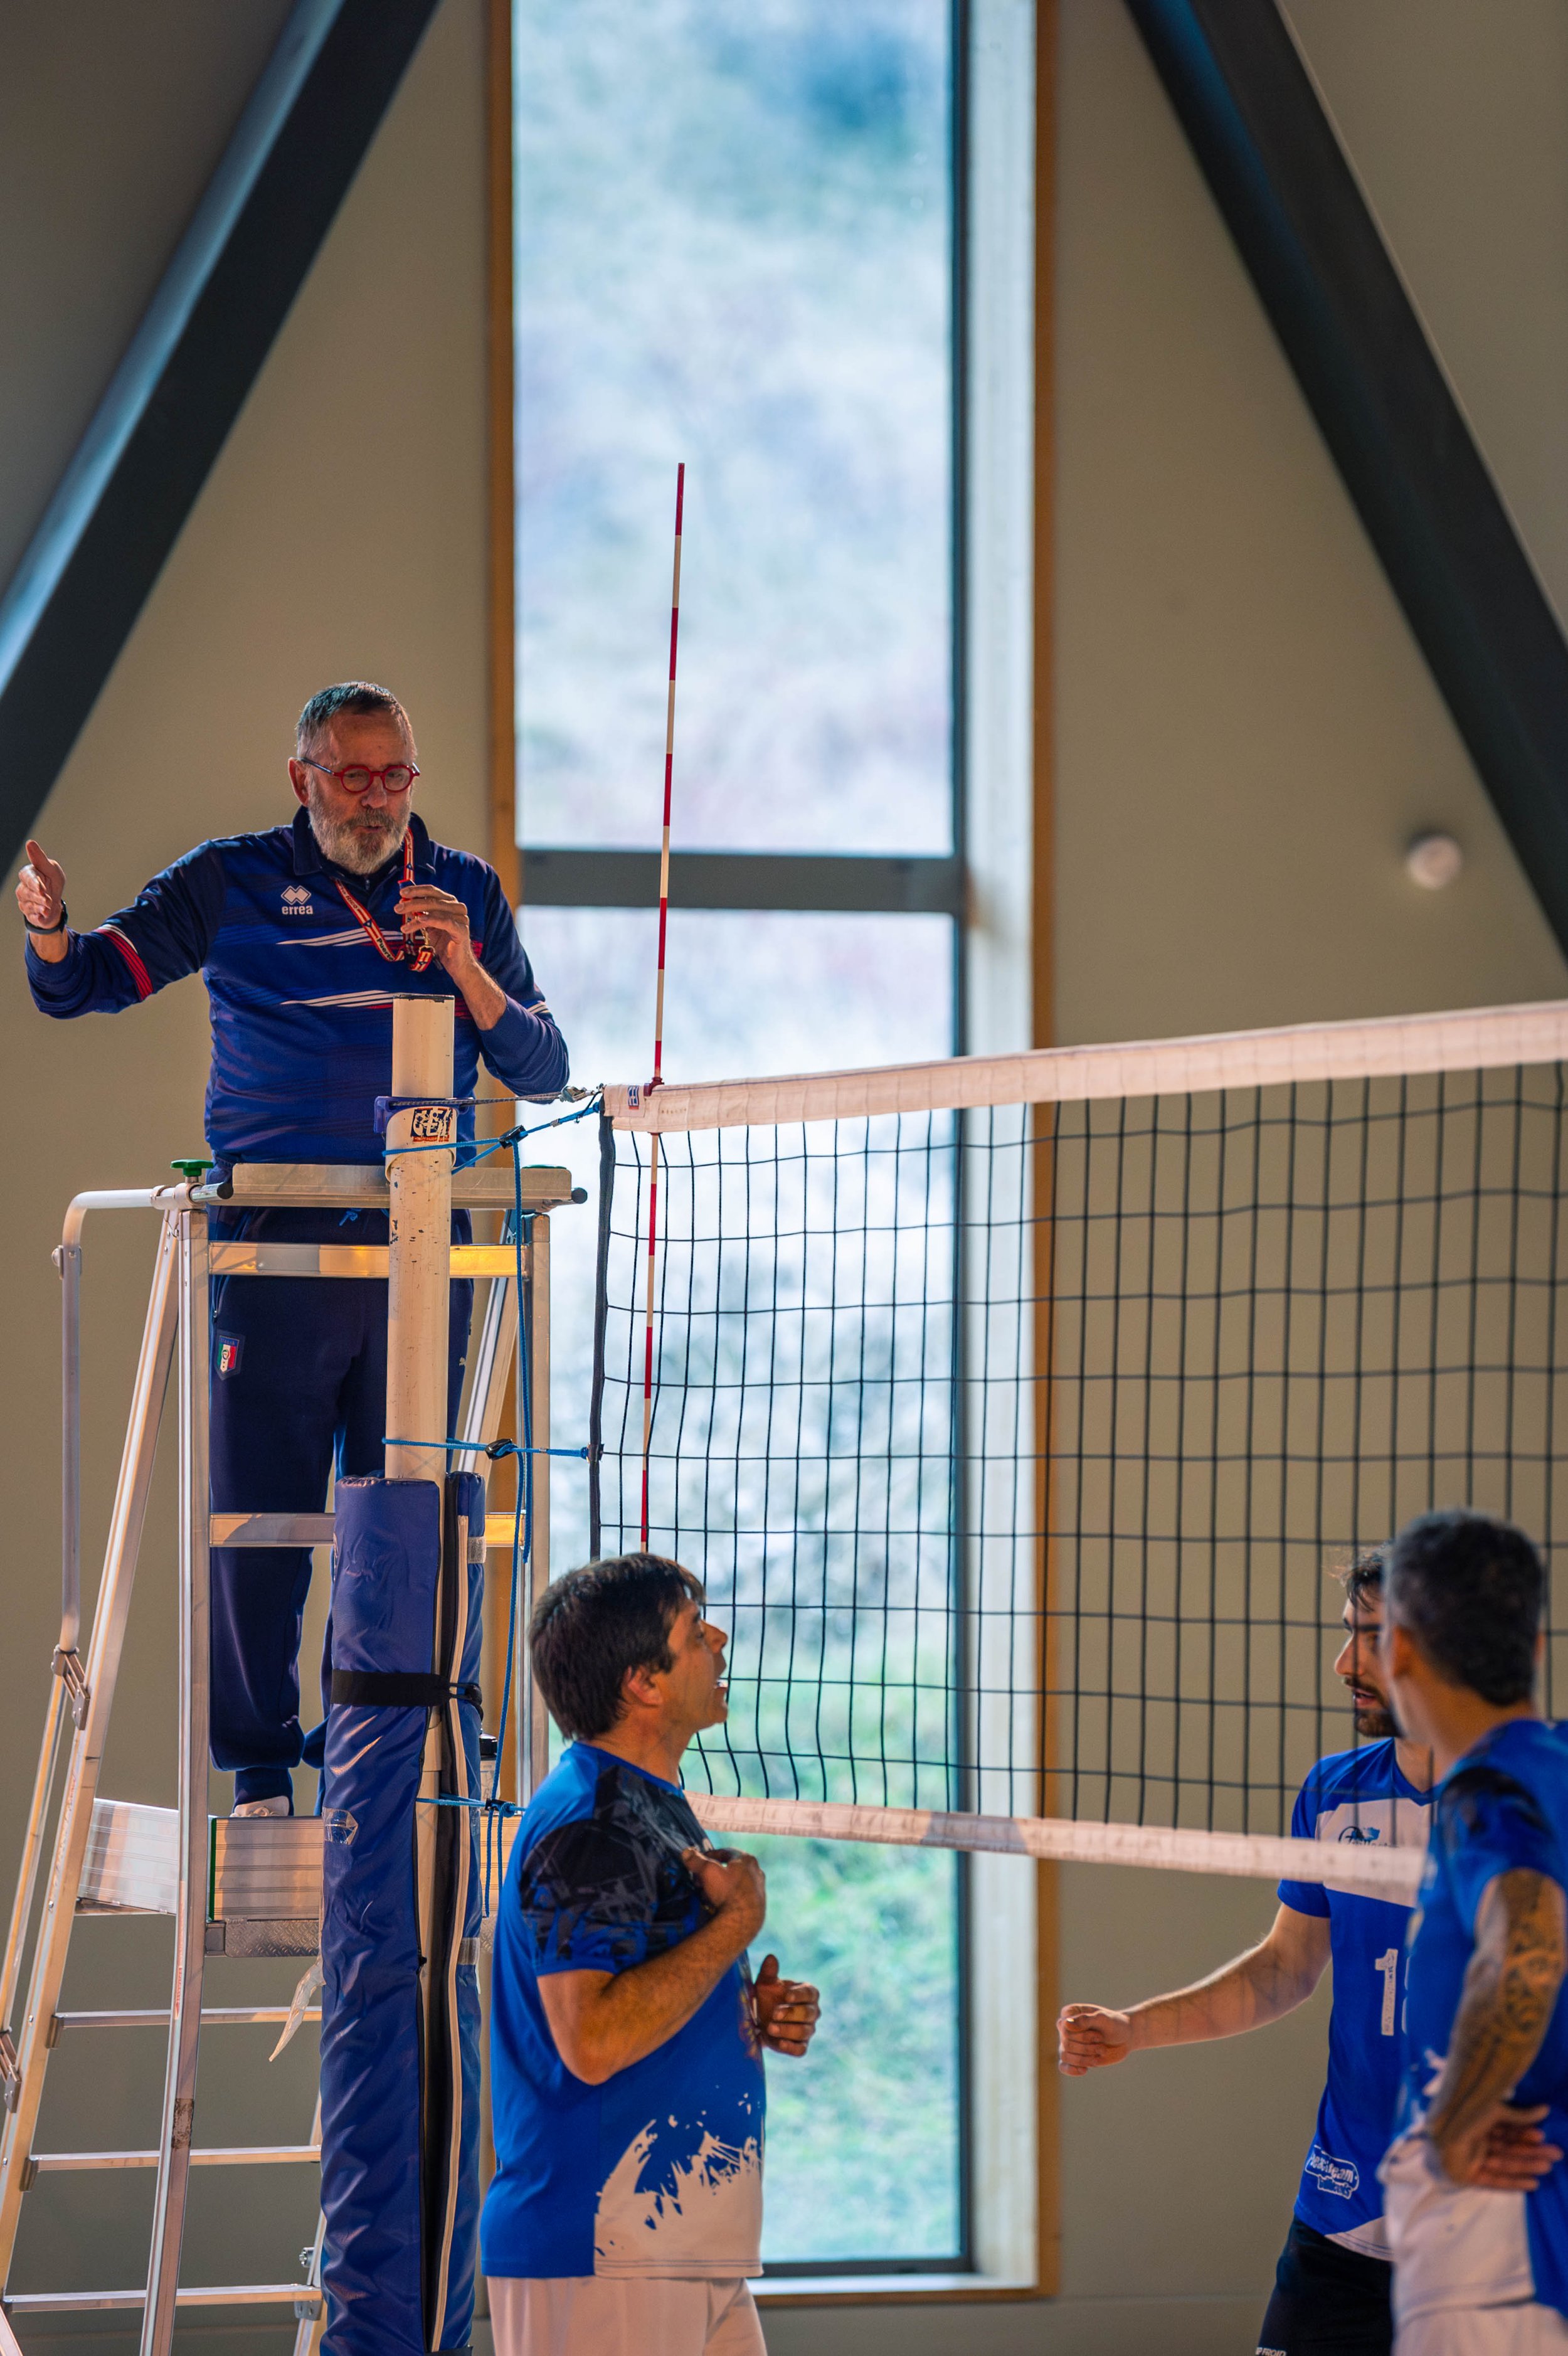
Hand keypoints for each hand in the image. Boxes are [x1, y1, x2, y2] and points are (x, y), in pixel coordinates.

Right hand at [17, 839, 67, 961]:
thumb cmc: (52, 880)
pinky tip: (44, 917)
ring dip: (40, 907)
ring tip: (48, 908)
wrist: (56, 902)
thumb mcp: (51, 869)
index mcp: (28, 874)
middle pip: (27, 892)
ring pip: (29, 905)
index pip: (27, 877)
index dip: (34, 884)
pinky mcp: (29, 914)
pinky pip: (32, 916)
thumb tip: (29, 842)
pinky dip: (39, 917)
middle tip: (48, 900)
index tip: (42, 888)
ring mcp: (24, 901)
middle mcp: (23, 888)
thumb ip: (40, 858)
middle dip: (38, 897)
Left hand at [396, 883, 475, 976]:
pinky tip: (420, 919)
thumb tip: (404, 904)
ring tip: (403, 925)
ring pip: (435, 911)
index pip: (432, 891)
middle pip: (432, 900)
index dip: (416, 890)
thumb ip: (419, 914)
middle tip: (397, 908)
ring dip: (416, 916)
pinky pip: (445, 922)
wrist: (457, 964)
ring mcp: (461, 918)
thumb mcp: (428, 926)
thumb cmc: (443, 944)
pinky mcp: (461, 930)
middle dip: (412, 903)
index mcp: (450, 903)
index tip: (402, 893)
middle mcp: (457, 908)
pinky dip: (432, 919)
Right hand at [682, 1845, 765, 1941]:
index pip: (725, 1852)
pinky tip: (721, 1904)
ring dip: (722, 1885)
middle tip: (701, 1880)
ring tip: (709, 1894)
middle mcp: (757, 1871)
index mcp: (747, 1859)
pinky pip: (741, 1896)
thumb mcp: (707, 1872)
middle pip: (730, 1868)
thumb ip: (696, 1861)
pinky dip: (730, 1896)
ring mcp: (760, 1888)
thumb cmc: (726, 1892)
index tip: (699, 1863)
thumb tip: (686, 1852)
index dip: (709, 1856)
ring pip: (735, 1882)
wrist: (742, 1922)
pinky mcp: (759, 1904)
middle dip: (714, 1873)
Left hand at [753, 1953, 819, 2056]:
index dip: (799, 1995)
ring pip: (804, 2032)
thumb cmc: (767, 1997)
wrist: (761, 2019)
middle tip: (774, 2013)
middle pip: (808, 2014)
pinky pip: (801, 2049)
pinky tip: (780, 2043)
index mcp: (808, 1993)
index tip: (786, 1995)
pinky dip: (792, 2048)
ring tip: (770, 2027)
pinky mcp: (800, 2045)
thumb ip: (769, 1972)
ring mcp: (808, 2030)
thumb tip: (770, 1957)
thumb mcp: (765, 1984)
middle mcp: (812, 2012)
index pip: (810, 1993)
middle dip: (791, 2014)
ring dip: (787, 2030)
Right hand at [1057, 2002, 1134, 2075]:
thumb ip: (1085, 2019)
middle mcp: (1066, 2028)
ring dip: (1084, 2059)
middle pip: (1066, 2043)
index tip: (1099, 2034)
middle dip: (1087, 2048)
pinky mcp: (1074, 2057)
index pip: (1065, 2028)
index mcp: (1069, 2013)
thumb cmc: (1114, 2024)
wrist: (1125, 2038)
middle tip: (1102, 2045)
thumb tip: (1065, 2023)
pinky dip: (1071, 2070)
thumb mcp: (1103, 2019)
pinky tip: (1084, 2070)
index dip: (1082, 2035)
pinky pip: (1063, 2066)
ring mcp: (1069, 2043)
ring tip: (1099, 2053)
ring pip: (1065, 2056)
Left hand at [1435, 2102, 1563, 2189]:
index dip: (1525, 2134)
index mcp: (1477, 2122)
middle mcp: (1475, 2140)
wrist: (1442, 2130)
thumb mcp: (1495, 2110)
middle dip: (1532, 2152)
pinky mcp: (1467, 2176)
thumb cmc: (1466, 2114)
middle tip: (1556, 2155)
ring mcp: (1471, 2158)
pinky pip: (1494, 2181)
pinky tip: (1532, 2184)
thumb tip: (1545, 2109)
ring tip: (1547, 2167)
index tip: (1543, 2136)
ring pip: (1504, 2164)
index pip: (1506, 2131)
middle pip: (1509, 2149)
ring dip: (1526, 2166)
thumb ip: (1520, 2115)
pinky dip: (1513, 2183)